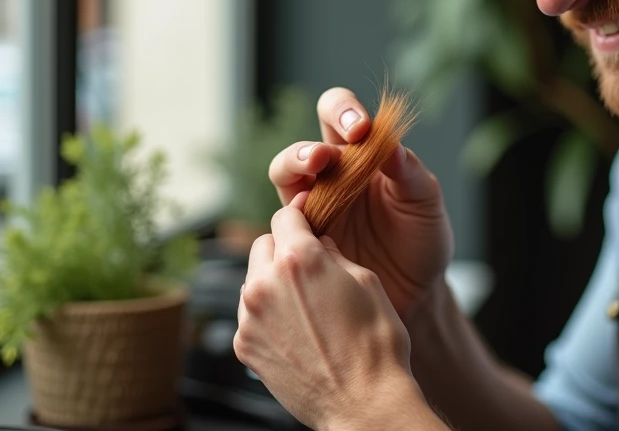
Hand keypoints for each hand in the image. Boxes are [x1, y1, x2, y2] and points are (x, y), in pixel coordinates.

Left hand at [234, 194, 432, 428]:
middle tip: (308, 267)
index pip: (284, 216)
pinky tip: (295, 330)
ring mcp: (250, 317)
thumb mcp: (366, 281)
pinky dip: (267, 314)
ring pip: (252, 279)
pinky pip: (249, 314)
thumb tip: (320, 243)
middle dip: (283, 249)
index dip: (299, 216)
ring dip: (272, 282)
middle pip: (262, 245)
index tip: (305, 221)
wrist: (363, 403)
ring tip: (304, 305)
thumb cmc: (375, 344)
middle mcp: (265, 284)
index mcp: (299, 260)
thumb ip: (335, 254)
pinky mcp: (244, 345)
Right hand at [269, 88, 453, 318]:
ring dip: (293, 166)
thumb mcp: (425, 202)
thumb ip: (410, 172)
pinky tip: (306, 223)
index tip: (362, 129)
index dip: (344, 113)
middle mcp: (333, 174)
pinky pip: (285, 221)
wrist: (416, 291)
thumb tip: (391, 145)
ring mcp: (315, 205)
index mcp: (363, 154)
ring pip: (285, 173)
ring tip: (311, 173)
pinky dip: (290, 216)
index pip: (341, 116)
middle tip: (325, 156)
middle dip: (310, 144)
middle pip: (304, 142)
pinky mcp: (304, 238)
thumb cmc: (422, 239)